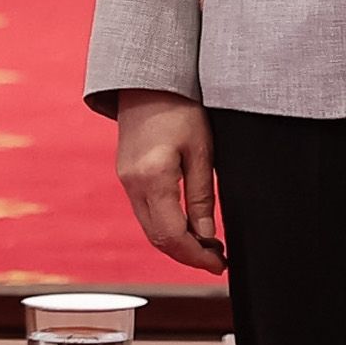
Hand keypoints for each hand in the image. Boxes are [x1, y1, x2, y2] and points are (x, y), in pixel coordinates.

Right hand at [114, 89, 223, 273]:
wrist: (147, 80)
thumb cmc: (179, 107)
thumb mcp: (201, 150)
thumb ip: (201, 196)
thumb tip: (206, 236)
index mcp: (153, 178)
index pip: (172, 236)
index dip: (197, 257)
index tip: (219, 264)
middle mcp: (133, 184)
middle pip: (158, 239)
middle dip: (188, 256)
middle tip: (217, 260)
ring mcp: (126, 180)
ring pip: (150, 229)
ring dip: (177, 243)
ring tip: (207, 245)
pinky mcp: (127, 175)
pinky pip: (145, 213)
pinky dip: (165, 227)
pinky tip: (187, 224)